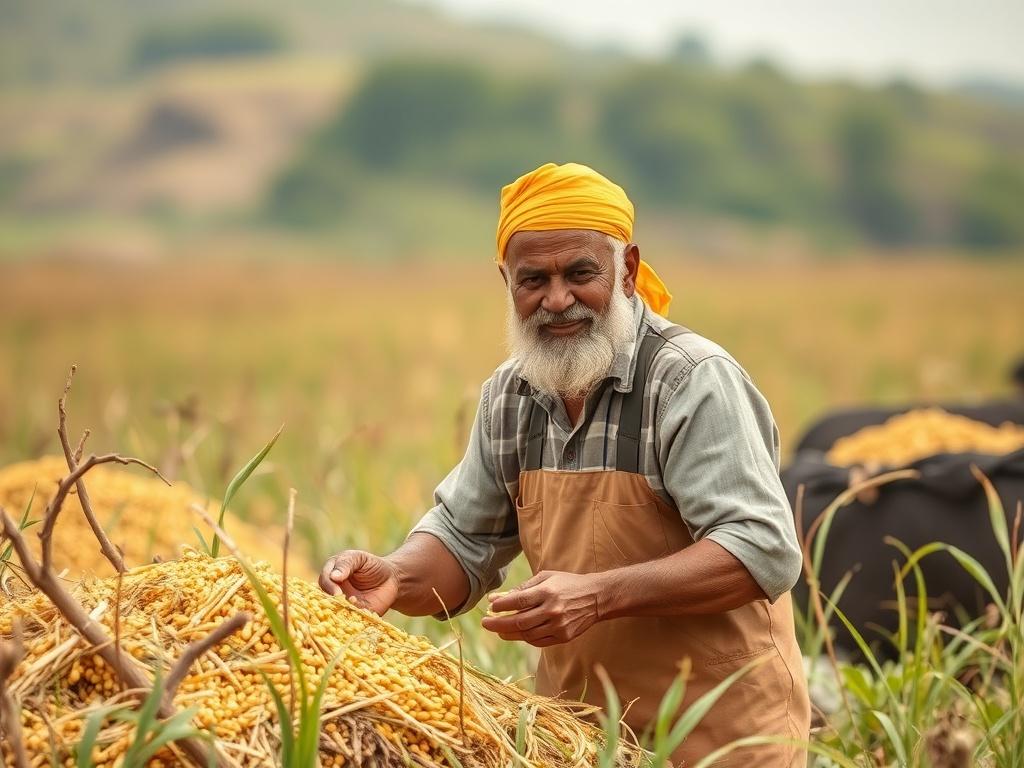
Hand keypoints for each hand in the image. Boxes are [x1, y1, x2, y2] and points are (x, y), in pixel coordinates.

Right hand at [318, 550, 398, 615]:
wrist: (391, 580)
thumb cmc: (372, 566)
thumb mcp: (359, 558)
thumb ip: (346, 564)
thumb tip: (334, 576)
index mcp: (332, 575)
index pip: (324, 581)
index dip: (329, 586)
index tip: (337, 592)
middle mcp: (333, 593)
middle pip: (324, 599)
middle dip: (332, 603)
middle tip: (342, 604)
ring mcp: (342, 606)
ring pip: (335, 613)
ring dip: (341, 613)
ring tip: (353, 611)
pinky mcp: (354, 617)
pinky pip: (349, 622)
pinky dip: (352, 622)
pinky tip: (360, 617)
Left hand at [480, 570, 602, 646]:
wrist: (596, 597)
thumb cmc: (567, 584)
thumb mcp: (546, 578)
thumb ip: (521, 588)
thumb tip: (495, 598)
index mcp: (548, 592)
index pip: (518, 601)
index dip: (501, 606)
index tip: (490, 607)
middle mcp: (553, 610)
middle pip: (519, 622)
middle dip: (498, 624)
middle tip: (485, 623)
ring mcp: (559, 626)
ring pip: (527, 634)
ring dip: (509, 633)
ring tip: (499, 629)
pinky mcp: (563, 637)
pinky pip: (538, 641)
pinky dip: (524, 638)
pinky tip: (517, 633)